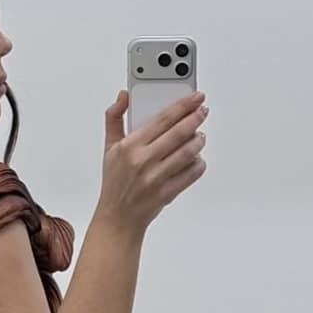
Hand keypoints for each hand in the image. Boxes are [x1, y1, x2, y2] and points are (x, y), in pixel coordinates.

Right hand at [97, 87, 206, 236]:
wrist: (118, 217)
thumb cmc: (115, 181)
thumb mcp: (109, 147)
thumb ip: (115, 118)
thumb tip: (124, 96)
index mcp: (130, 146)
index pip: (163, 118)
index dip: (183, 105)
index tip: (195, 97)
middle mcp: (143, 161)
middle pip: (179, 133)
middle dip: (196, 118)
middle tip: (203, 111)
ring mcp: (156, 178)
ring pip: (188, 152)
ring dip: (199, 141)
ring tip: (200, 136)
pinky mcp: (167, 193)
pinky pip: (192, 173)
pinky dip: (199, 163)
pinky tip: (196, 158)